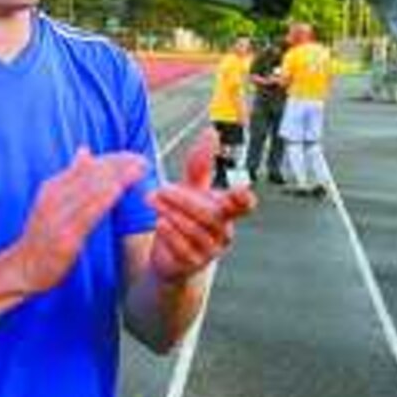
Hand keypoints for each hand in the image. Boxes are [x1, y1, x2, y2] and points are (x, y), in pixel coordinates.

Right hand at [10, 149, 149, 294]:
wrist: (23, 267)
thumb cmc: (42, 235)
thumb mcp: (52, 200)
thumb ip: (70, 177)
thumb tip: (85, 150)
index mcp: (53, 187)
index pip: (86, 167)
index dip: (112, 160)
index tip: (134, 156)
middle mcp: (55, 197)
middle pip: (91, 176)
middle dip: (118, 166)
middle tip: (143, 161)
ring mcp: (59, 217)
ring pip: (90, 191)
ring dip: (117, 177)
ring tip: (138, 169)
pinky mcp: (65, 236)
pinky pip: (86, 214)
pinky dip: (102, 200)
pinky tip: (118, 190)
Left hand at [147, 131, 255, 281]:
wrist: (172, 257)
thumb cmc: (186, 218)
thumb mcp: (192, 189)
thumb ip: (201, 165)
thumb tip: (211, 132)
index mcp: (227, 212)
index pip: (244, 206)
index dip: (244, 200)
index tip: (241, 191)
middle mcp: (224, 232)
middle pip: (210, 215)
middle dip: (184, 200)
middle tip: (161, 190)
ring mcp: (210, 250)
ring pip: (195, 231)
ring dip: (172, 214)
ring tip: (153, 201)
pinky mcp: (193, 264)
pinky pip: (184, 249)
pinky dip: (171, 235)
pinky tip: (160, 223)